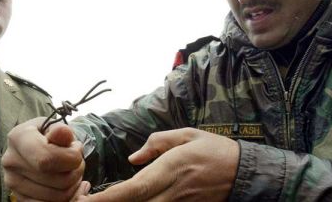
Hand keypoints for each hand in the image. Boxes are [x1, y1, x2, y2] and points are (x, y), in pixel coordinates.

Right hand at [2, 117, 87, 200]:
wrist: (35, 145)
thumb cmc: (48, 135)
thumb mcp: (55, 127)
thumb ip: (62, 131)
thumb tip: (63, 132)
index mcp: (18, 138)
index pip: (47, 159)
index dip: (70, 158)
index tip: (76, 149)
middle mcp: (10, 161)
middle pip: (57, 180)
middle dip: (76, 171)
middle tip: (77, 161)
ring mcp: (12, 182)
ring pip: (58, 196)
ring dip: (73, 184)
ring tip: (71, 170)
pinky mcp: (18, 197)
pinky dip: (67, 197)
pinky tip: (68, 184)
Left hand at [78, 128, 239, 201]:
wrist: (245, 172)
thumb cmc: (214, 150)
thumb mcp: (187, 135)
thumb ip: (157, 144)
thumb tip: (133, 157)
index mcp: (170, 169)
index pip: (133, 189)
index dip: (108, 198)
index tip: (86, 200)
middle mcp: (172, 192)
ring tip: (103, 201)